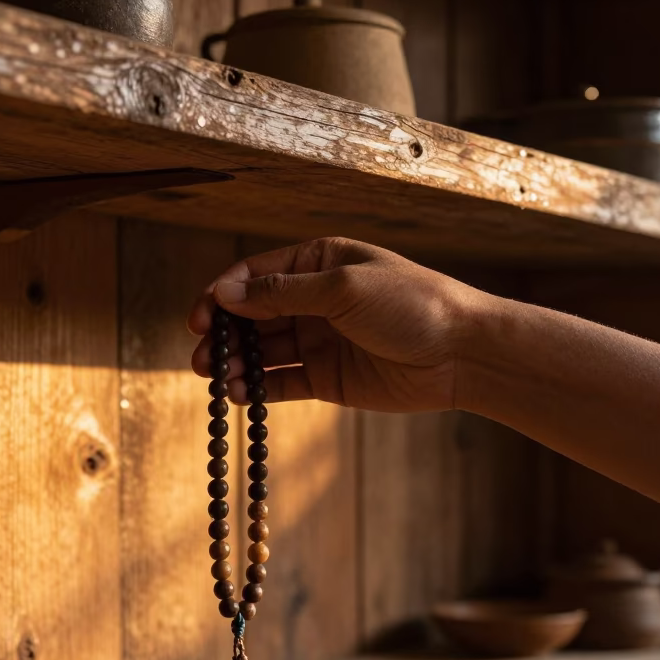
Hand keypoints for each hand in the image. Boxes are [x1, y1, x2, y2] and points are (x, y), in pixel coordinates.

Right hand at [188, 237, 498, 411]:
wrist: (461, 353)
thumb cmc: (411, 304)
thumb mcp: (343, 288)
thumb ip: (283, 293)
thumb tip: (227, 293)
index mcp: (318, 264)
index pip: (255, 276)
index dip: (222, 295)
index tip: (199, 318)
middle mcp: (313, 301)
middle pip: (252, 316)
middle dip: (223, 335)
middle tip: (201, 356)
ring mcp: (318, 341)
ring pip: (263, 352)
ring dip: (236, 364)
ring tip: (215, 378)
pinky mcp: (326, 379)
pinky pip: (282, 382)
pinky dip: (259, 388)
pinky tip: (240, 394)